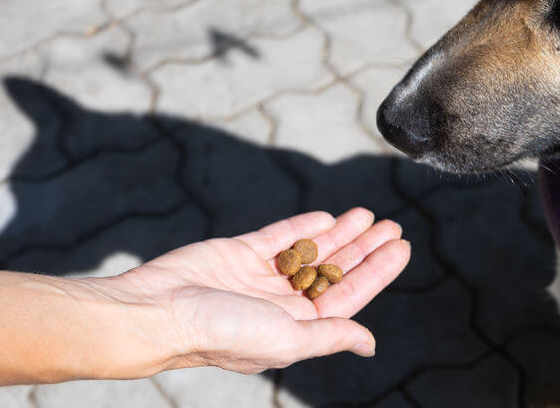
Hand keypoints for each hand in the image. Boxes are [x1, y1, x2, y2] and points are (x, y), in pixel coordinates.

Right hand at [116, 208, 409, 373]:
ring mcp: (261, 276)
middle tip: (393, 225)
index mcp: (297, 328)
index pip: (348, 295)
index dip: (377, 271)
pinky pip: (279, 238)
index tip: (402, 248)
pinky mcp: (240, 252)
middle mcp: (282, 303)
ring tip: (368, 214)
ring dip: (340, 233)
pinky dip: (302, 227)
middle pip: (334, 270)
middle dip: (364, 248)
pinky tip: (327, 217)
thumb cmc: (221, 333)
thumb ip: (330, 335)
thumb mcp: (287, 339)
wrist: (158, 310)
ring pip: (311, 251)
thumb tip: (369, 344)